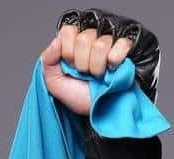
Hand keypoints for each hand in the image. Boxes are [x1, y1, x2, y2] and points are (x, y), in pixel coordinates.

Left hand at [41, 8, 159, 116]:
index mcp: (72, 44)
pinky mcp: (125, 48)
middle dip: (82, 63)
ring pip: (102, 44)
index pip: (68, 31)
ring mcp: (109, 42)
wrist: (100, 110)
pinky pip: (122, 44)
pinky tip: (112, 69)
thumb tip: (56, 41)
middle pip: (84, 38)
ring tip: (98, 76)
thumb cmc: (79, 97)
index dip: (67, 51)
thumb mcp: (55, 84)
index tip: (69, 67)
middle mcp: (90, 39)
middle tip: (85, 74)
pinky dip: (115, 60)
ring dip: (97, 67)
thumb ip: (48, 61)